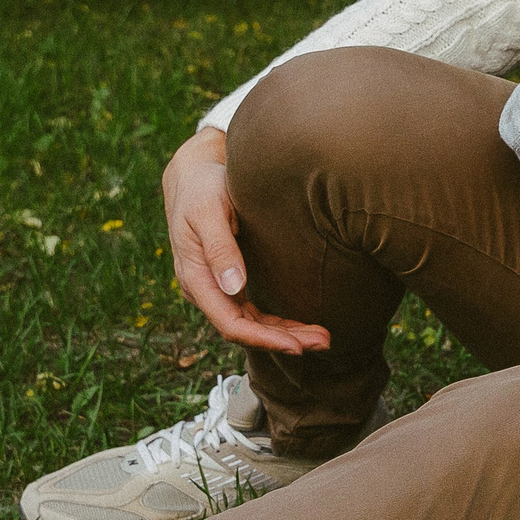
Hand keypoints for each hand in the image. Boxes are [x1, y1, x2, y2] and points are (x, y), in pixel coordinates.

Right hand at [164, 128, 329, 354]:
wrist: (194, 174)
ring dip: (285, 334)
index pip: (231, 323)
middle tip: (324, 343)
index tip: (298, 345)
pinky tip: (301, 325)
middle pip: (245, 329)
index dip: (264, 338)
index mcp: (195, 278)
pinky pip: (253, 311)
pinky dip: (277, 321)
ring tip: (322, 338)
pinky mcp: (231, 279)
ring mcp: (218, 287)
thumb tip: (234, 286)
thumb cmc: (202, 188)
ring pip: (252, 323)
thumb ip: (220, 248)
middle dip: (284, 340)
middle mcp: (206, 289)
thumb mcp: (208, 212)